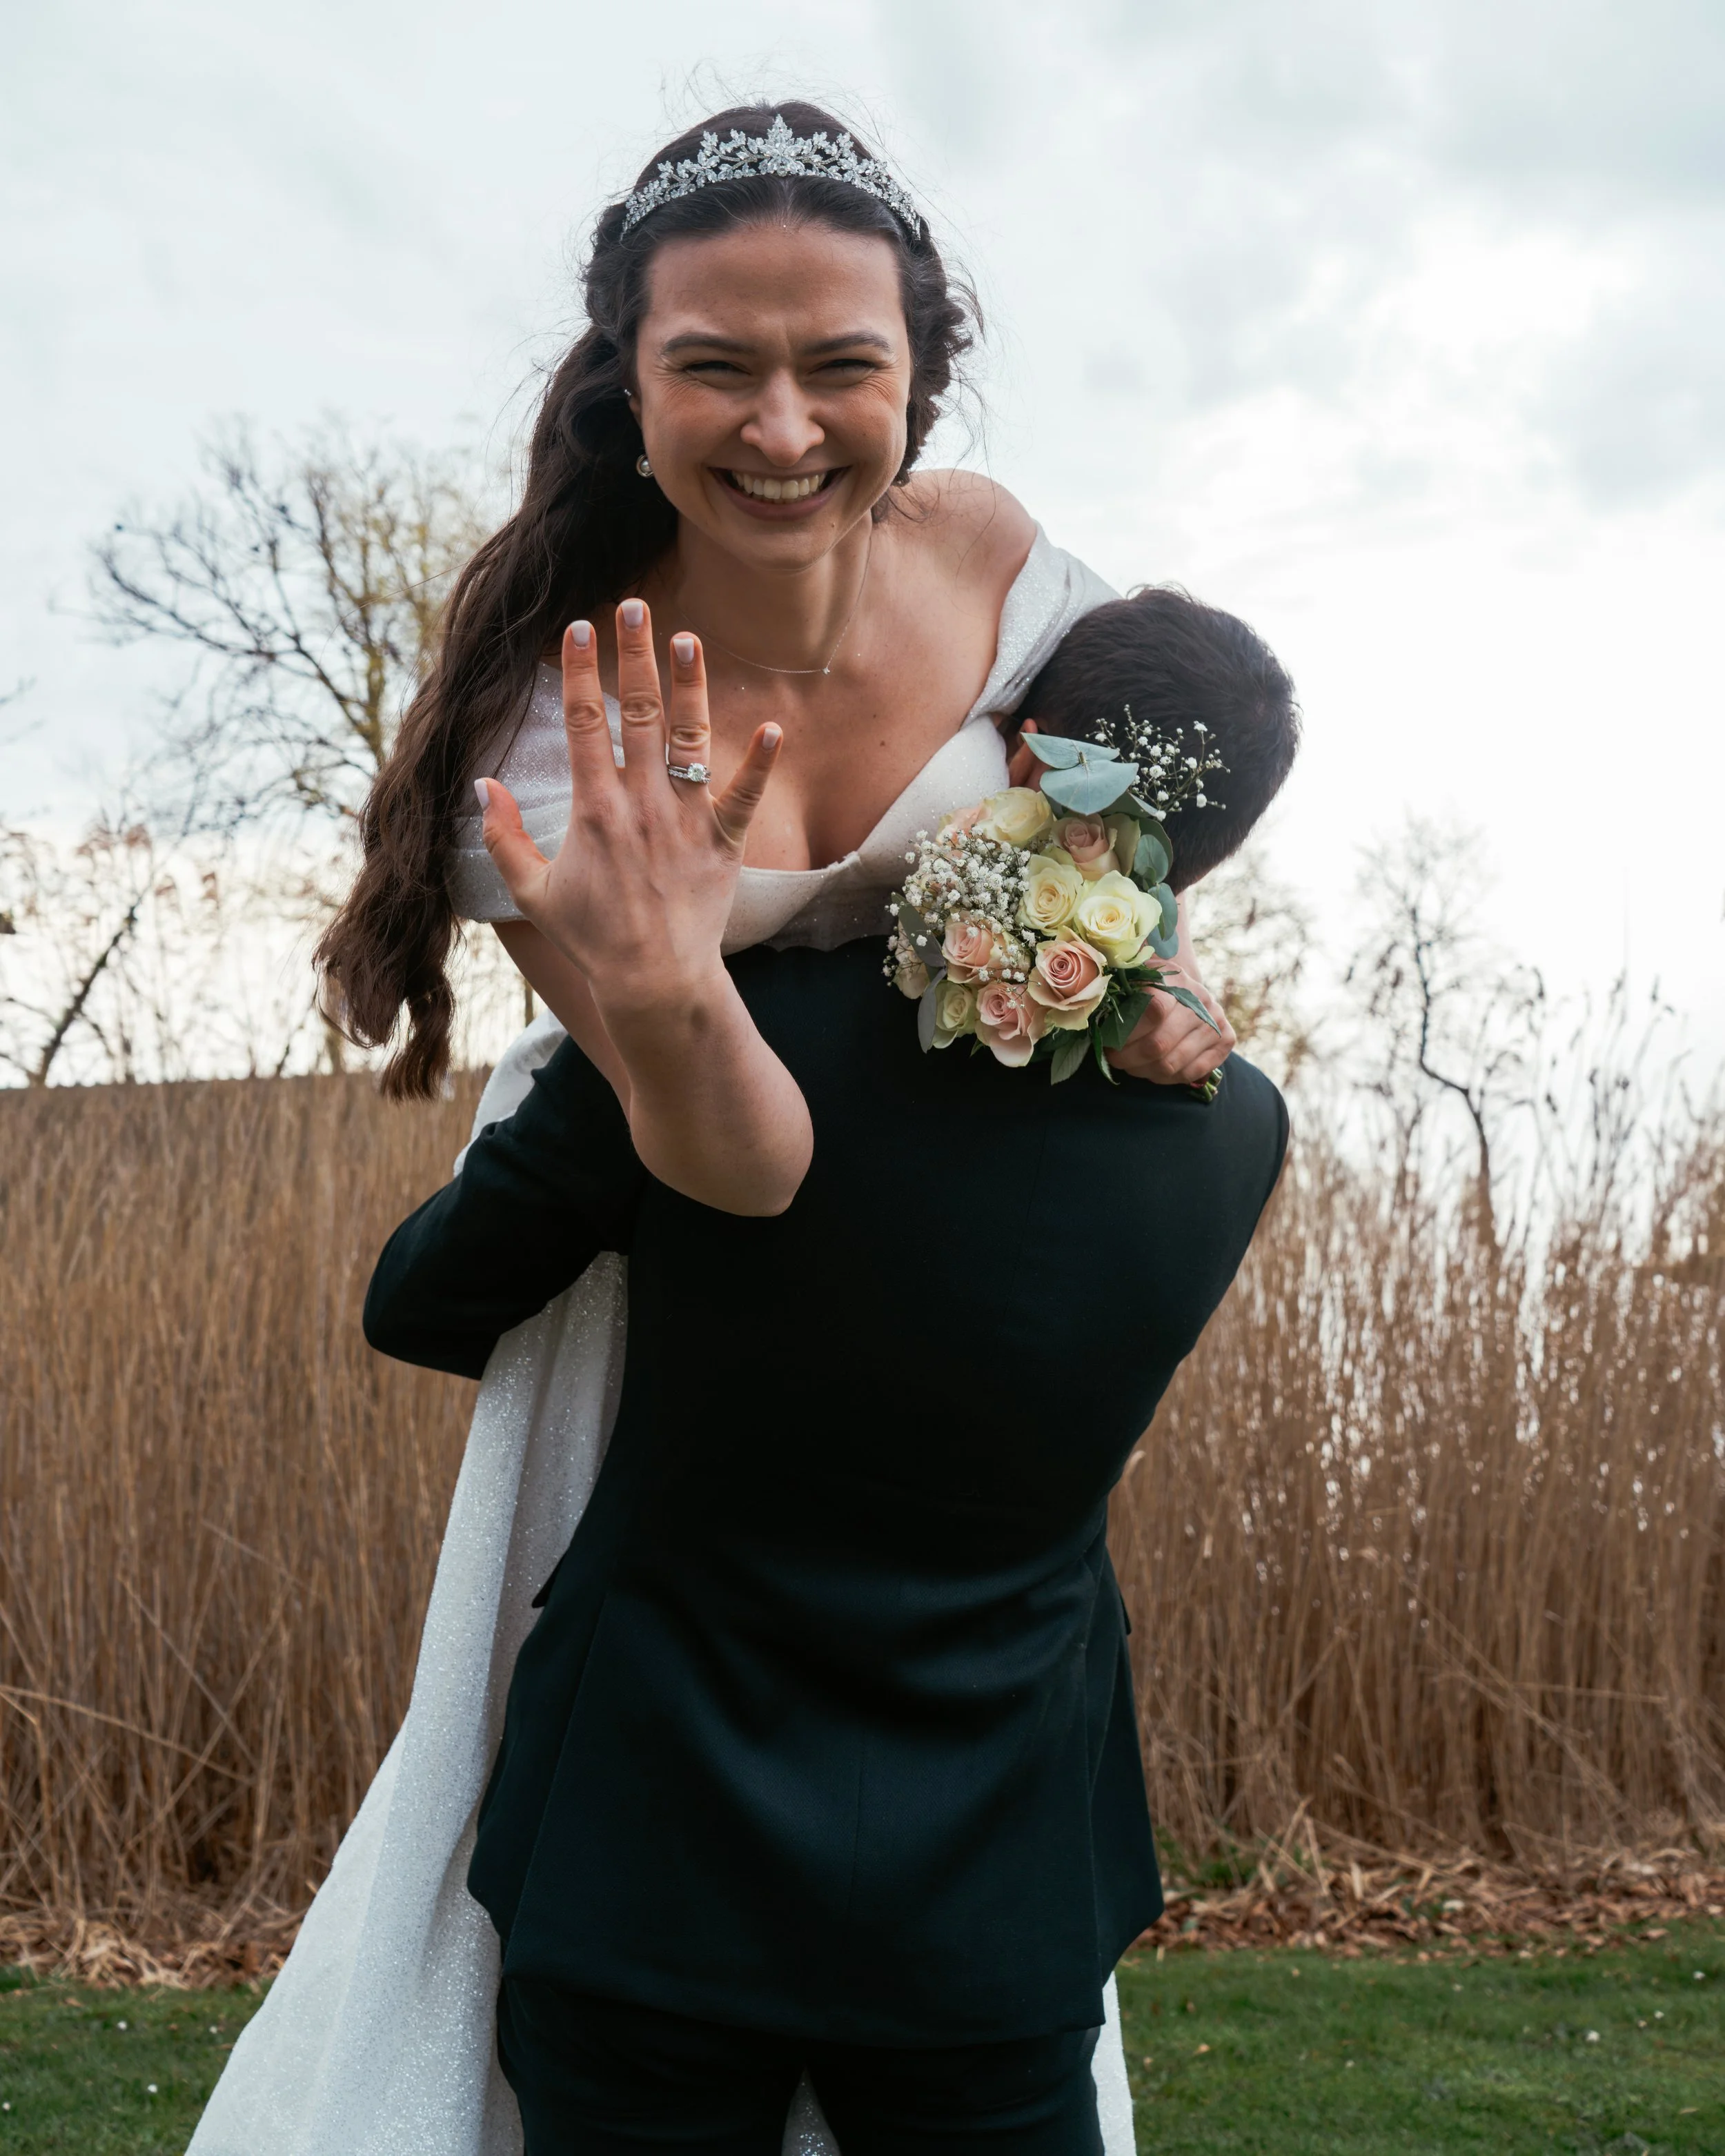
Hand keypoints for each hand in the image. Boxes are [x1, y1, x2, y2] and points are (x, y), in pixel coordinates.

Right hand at [475, 601, 780, 1016]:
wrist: (653, 981)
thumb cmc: (592, 938)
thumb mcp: (531, 893)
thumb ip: (502, 837)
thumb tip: (481, 784)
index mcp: (592, 809)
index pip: (583, 723)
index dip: (580, 670)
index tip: (581, 626)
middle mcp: (639, 804)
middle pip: (637, 713)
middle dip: (635, 655)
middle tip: (635, 605)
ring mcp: (685, 821)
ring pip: (688, 739)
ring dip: (690, 686)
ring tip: (691, 638)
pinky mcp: (723, 844)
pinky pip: (745, 797)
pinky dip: (759, 763)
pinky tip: (773, 727)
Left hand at [1107, 962, 1235, 1085]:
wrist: (1186, 988)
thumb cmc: (1150, 987)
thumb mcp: (1133, 980)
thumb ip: (1117, 993)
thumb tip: (1094, 1011)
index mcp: (1176, 980)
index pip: (1153, 1011)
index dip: (1126, 1033)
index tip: (1108, 1041)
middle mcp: (1202, 1000)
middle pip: (1159, 1045)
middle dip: (1128, 1058)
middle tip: (1114, 1058)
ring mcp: (1216, 1022)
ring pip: (1171, 1064)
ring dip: (1142, 1071)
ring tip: (1130, 1064)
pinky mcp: (1226, 1041)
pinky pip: (1189, 1074)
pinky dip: (1163, 1078)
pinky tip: (1151, 1069)